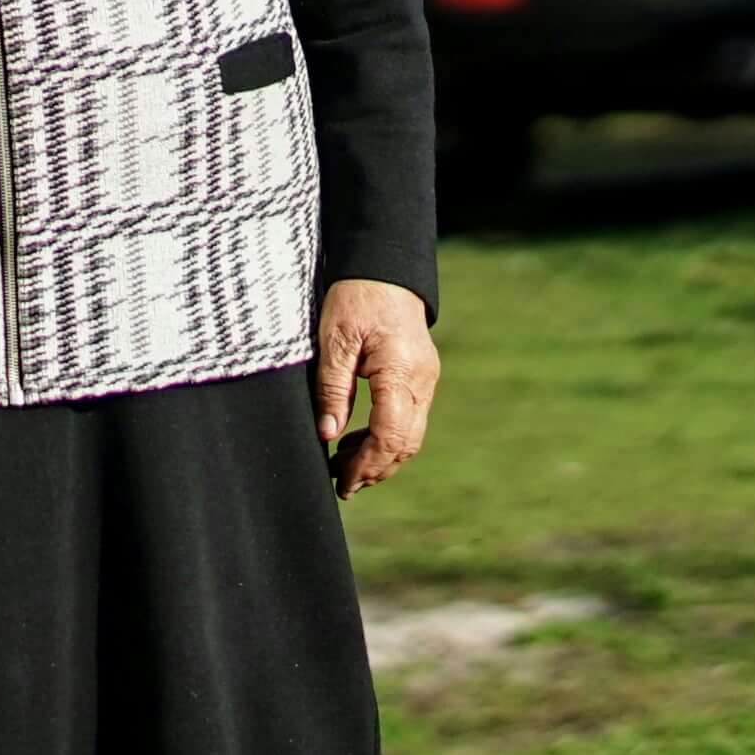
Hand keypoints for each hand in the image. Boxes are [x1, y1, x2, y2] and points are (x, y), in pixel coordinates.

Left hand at [314, 277, 438, 492]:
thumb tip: (328, 434)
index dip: (367, 464)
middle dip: (375, 469)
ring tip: (344, 468)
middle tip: (342, 485)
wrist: (386, 268)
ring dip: (381, 457)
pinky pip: (409, 419)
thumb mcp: (334, 340)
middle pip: (406, 443)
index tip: (343, 481)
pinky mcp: (422, 376)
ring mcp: (426, 379)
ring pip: (411, 435)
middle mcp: (422, 380)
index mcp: (401, 371)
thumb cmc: (356, 297)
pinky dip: (386, 437)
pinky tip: (357, 440)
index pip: (390, 434)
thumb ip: (332, 389)